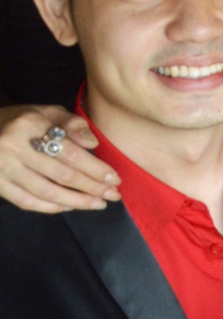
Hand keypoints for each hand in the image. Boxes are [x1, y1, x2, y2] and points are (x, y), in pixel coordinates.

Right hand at [0, 105, 118, 213]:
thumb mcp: (46, 112)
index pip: (70, 153)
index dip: (95, 168)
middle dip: (92, 188)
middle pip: (61, 174)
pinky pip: (27, 201)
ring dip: (76, 201)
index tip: (115, 179)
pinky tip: (70, 206)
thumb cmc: (22, 121)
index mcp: (30, 124)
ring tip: (97, 204)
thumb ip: (72, 123)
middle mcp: (13, 147)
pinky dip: (51, 207)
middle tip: (113, 195)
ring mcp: (2, 168)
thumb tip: (93, 143)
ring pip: (46, 192)